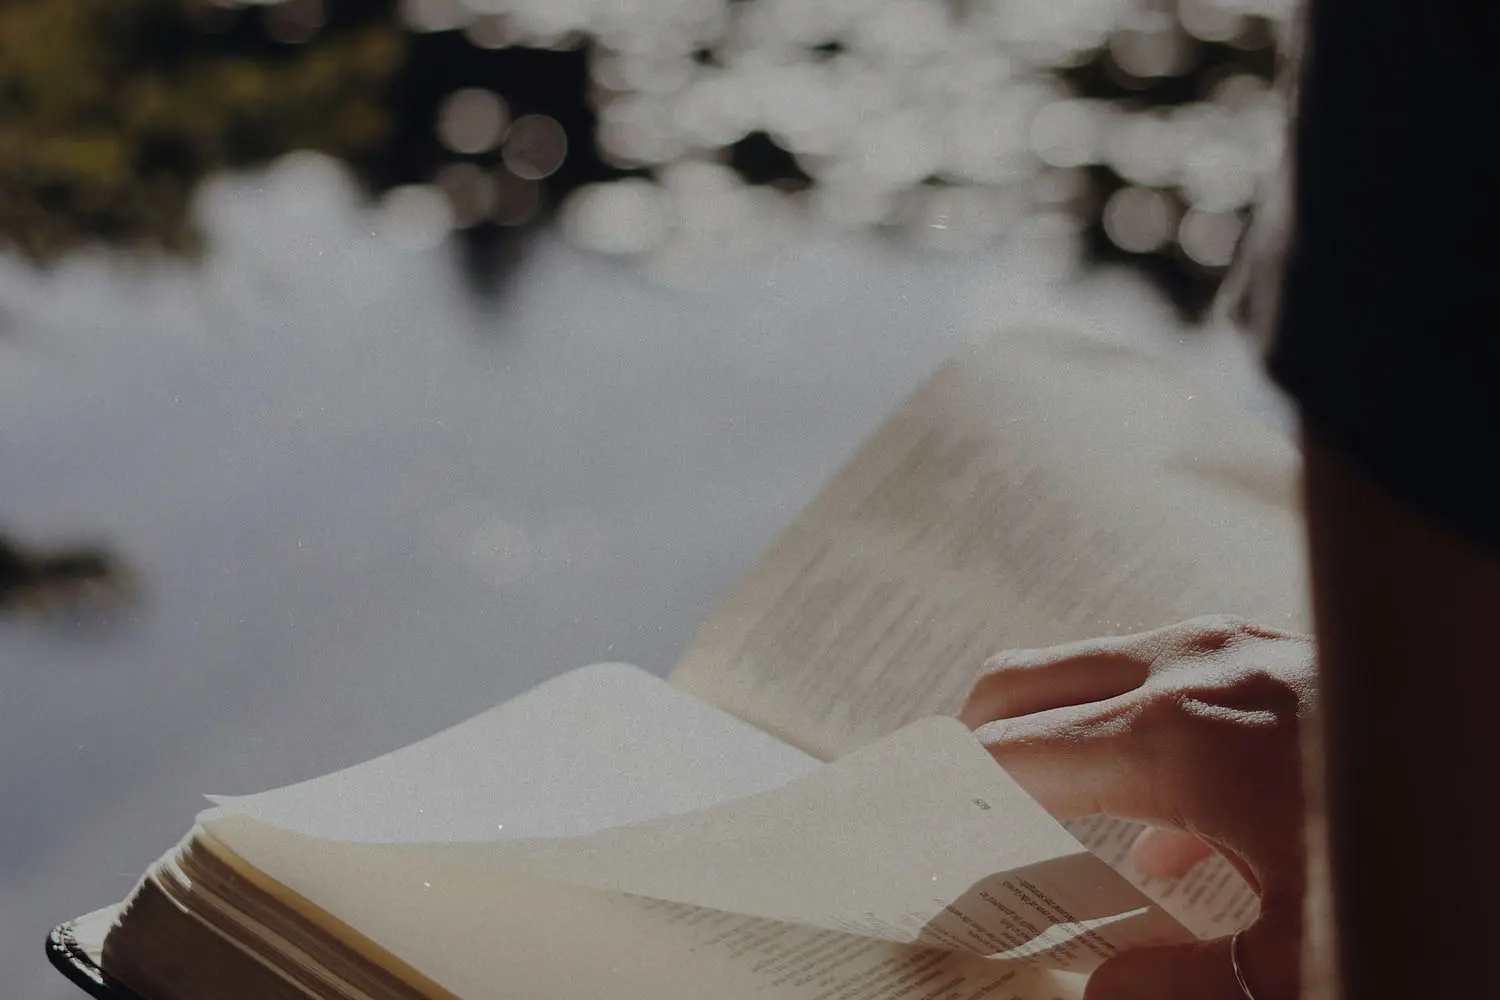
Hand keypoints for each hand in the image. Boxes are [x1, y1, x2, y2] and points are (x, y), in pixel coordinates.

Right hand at [959, 615, 1314, 999]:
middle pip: (1020, 686)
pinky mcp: (1263, 640)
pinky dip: (1121, 726)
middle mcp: (1182, 666)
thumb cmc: (1416, 862)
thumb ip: (1189, 982)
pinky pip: (1155, 671)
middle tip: (960, 811)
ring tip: (1050, 816)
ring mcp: (1224, 641)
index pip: (1010, 755)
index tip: (929, 837)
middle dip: (974, 745)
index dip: (957, 800)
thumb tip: (1102, 990)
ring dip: (1051, 733)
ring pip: (1083, 669)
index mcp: (1171, 737)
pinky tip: (1167, 823)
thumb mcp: (1306, 954)